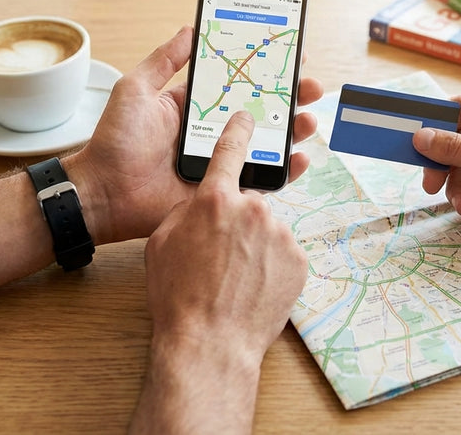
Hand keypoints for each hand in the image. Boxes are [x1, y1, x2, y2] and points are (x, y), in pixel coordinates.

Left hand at [68, 26, 322, 242]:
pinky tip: (301, 157)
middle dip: (291, 97)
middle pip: (263, 111)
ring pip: (269, 144)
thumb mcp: (136, 89)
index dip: (267, 70)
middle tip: (310, 85)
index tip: (292, 54)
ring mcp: (222, 162)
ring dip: (294, 130)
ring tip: (308, 118)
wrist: (104, 194)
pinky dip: (286, 171)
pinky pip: (262, 180)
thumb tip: (191, 28)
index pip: (240, 82)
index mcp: (197, 106)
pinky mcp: (224, 190)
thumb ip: (165, 60)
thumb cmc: (115, 142)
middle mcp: (214, 132)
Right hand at [145, 110, 307, 365]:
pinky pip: (284, 255)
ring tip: (235, 280)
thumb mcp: (162, 241)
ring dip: (255, 248)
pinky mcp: (299, 260)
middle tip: (220, 257)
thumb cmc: (178, 295)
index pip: (231, 150)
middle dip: (236, 224)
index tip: (249, 118)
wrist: (210, 342)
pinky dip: (272, 267)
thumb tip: (202, 204)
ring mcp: (281, 235)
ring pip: (267, 231)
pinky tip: (253, 288)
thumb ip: (186, 211)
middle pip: (248, 204)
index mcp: (215, 199)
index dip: (239, 130)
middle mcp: (253, 209)